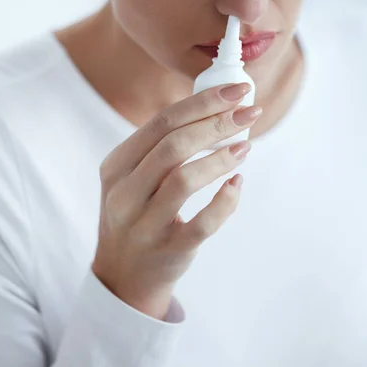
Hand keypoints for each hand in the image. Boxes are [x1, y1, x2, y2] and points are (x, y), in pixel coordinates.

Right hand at [92, 82, 261, 319]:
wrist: (123, 275)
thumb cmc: (138, 212)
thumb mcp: (134, 177)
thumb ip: (163, 147)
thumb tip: (216, 110)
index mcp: (117, 165)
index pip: (161, 122)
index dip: (202, 103)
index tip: (235, 91)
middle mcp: (124, 193)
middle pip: (173, 146)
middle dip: (217, 123)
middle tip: (250, 113)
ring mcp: (143, 225)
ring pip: (184, 180)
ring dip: (221, 158)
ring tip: (245, 147)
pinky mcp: (168, 251)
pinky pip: (203, 223)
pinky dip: (225, 200)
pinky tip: (237, 184)